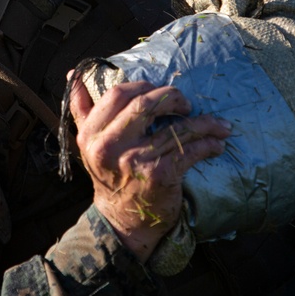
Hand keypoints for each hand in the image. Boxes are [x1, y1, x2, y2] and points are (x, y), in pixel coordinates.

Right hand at [67, 78, 230, 262]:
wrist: (122, 221)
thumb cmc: (110, 176)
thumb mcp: (88, 143)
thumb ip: (81, 109)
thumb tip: (75, 74)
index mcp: (91, 134)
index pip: (117, 94)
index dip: (143, 86)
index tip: (159, 91)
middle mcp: (109, 146)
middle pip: (144, 104)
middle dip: (172, 97)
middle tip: (186, 103)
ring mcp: (134, 160)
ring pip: (175, 128)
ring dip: (204, 123)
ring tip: (219, 125)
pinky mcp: (158, 175)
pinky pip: (189, 150)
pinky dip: (208, 144)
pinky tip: (217, 144)